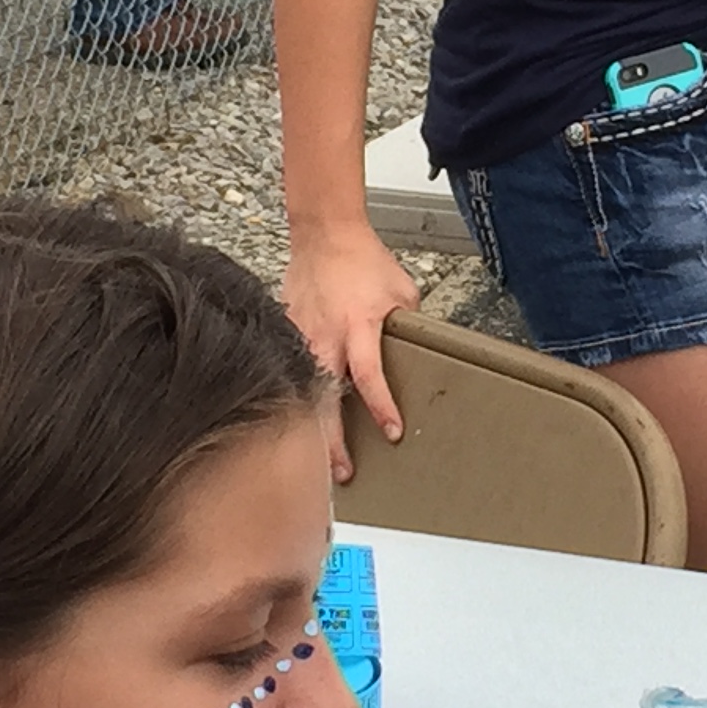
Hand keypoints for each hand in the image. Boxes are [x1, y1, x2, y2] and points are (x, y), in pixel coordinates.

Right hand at [281, 222, 418, 478]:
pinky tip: (300, 423)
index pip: (370, 375)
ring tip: (319, 462)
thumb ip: (407, 326)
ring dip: (312, 428)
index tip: (393, 432)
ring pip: (304, 394)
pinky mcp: (287, 334)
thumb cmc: (362, 260)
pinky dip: (297, 400)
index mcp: (359, 326)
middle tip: (342, 473)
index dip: (382, 407)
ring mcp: (302, 337)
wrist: (323, 234)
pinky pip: (293, 375)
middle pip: (327, 399)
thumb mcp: (401, 291)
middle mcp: (326, 336)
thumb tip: (418, 352)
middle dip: (333, 440)